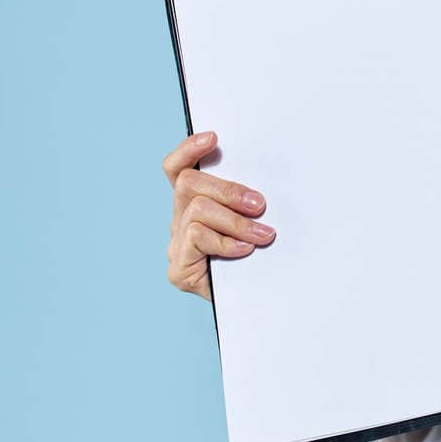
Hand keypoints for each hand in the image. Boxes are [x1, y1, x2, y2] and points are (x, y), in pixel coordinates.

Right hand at [161, 131, 276, 301]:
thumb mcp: (254, 220)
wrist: (256, 304)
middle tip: (259, 204)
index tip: (213, 138)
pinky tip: (245, 249)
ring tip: (263, 234)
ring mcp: (176, 245)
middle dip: (228, 190)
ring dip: (235, 221)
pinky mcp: (179, 269)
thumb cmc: (258, 256)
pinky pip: (196, 238)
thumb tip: (264, 183)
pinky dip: (225, 242)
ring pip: (197, 211)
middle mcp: (179, 220)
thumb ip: (248, 201)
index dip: (188, 150)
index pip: (177, 169)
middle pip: (188, 184)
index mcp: (194, 203)